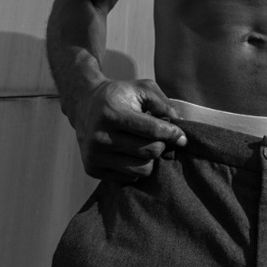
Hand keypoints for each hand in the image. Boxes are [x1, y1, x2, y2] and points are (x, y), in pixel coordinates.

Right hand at [72, 78, 186, 180]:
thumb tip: (179, 123)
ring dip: (149, 158)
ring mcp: (95, 155)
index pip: (153, 130)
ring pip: (142, 169)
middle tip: (157, 137)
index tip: (182, 136)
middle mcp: (101, 136)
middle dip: (161, 144)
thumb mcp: (141, 88)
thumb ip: (162, 103)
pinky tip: (129, 153)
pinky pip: (128, 177)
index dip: (173, 134)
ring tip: (144, 145)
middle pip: (150, 151)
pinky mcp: (92, 169)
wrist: (84, 104)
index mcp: (113, 114)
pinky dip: (135, 167)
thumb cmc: (118, 96)